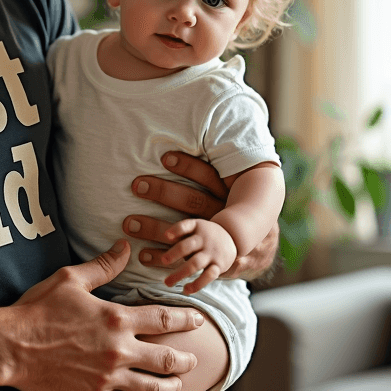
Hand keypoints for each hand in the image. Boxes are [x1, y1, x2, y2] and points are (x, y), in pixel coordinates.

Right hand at [6, 240, 204, 390]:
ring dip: (173, 386)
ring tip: (179, 385)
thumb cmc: (38, 310)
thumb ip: (102, 266)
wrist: (11, 347)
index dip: (187, 320)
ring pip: (155, 388)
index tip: (199, 320)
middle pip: (168, 358)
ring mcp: (108, 376)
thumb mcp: (70, 279)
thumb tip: (124, 247)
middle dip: (186, 359)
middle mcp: (118, 349)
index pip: (164, 320)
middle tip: (194, 358)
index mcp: (115, 318)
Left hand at [124, 152, 278, 280]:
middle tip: (137, 185)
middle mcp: (222, 214)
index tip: (165, 157)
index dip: (188, 166)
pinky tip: (142, 255)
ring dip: (155, 228)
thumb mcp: (237, 186)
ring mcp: (217, 238)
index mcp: (229, 193)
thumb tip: (208, 130)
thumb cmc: (238, 207)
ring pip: (185, 233)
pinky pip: (184, 259)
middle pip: (192, 201)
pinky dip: (162, 258)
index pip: (208, 175)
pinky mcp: (209, 259)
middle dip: (163, 192)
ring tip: (129, 223)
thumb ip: (222, 168)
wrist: (261, 247)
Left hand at [156, 218, 237, 293]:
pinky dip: (197, 284)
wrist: (232, 238)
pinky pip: (208, 276)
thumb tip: (167, 237)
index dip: (176, 230)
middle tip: (163, 261)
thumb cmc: (205, 233)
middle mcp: (204, 240)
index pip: (185, 226)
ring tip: (168, 283)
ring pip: (195, 264)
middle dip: (174, 254)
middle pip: (187, 246)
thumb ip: (181, 230)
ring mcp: (211, 254)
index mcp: (197, 228)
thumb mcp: (196, 226)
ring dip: (181, 273)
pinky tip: (186, 290)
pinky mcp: (218, 266)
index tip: (166, 236)